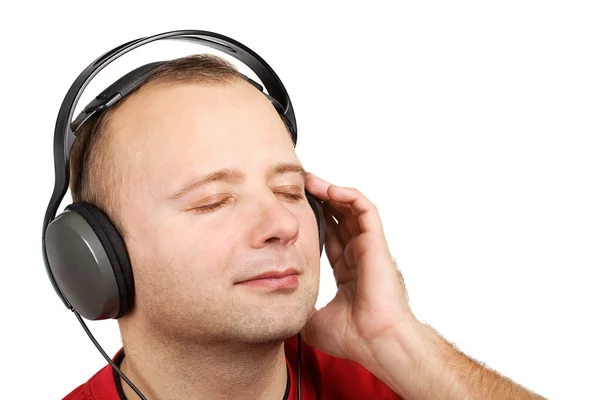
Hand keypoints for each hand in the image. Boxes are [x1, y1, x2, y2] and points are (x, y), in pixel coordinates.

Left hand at [301, 172, 418, 365]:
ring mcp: (368, 248)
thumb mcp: (313, 319)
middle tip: (301, 186)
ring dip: (332, 192)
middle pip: (339, 218)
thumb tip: (279, 306)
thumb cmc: (353, 336)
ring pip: (351, 209)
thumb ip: (300, 306)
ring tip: (311, 181)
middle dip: (320, 199)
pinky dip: (349, 196)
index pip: (330, 237)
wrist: (375, 342)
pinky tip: (330, 190)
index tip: (296, 209)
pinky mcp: (376, 242)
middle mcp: (359, 256)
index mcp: (347, 271)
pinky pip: (365, 210)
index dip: (314, 221)